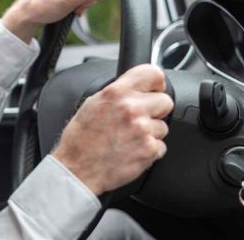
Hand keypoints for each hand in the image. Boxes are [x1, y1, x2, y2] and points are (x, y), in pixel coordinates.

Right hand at [52, 64, 173, 195]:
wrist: (77, 169)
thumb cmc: (80, 140)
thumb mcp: (92, 104)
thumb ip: (117, 93)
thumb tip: (134, 88)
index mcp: (116, 93)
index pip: (153, 74)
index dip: (155, 83)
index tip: (154, 89)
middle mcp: (131, 108)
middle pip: (165, 101)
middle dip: (155, 110)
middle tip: (139, 119)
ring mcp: (143, 129)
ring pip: (163, 126)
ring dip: (150, 132)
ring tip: (129, 138)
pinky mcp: (149, 149)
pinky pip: (161, 145)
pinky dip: (149, 149)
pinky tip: (131, 150)